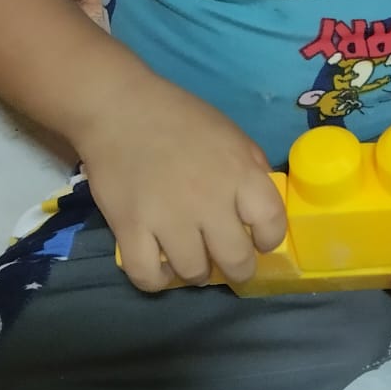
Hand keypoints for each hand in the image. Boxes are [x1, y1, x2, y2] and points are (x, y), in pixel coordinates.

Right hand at [77, 79, 286, 292]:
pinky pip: (147, 276)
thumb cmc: (179, 118)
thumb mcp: (231, 135)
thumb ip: (252, 170)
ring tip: (191, 260)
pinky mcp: (130, 228)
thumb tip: (261, 208)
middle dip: (237, 268)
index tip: (259, 240)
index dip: (269, 239)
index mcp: (240, 173)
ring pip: (194, 272)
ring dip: (196, 272)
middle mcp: (209, 201)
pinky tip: (160, 268)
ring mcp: (168, 218)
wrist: (118, 108)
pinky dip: (155, 281)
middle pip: (236, 260)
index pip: (272, 223)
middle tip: (226, 262)